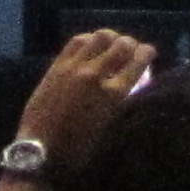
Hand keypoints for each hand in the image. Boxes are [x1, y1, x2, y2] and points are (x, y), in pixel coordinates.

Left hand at [15, 28, 152, 177]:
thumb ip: (124, 107)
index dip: (147, 53)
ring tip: (113, 43)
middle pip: (121, 45)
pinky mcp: (57, 66)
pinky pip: (76, 42)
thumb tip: (135, 88)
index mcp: (113, 95)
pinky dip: (89, 39)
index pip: (138, 62)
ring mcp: (74, 67)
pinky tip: (91, 44)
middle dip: (132, 44)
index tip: (149, 53)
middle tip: (132, 49)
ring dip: (111, 38)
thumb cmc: (79, 152)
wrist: (40, 152)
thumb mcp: (111, 133)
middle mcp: (96, 74)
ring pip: (99, 37)